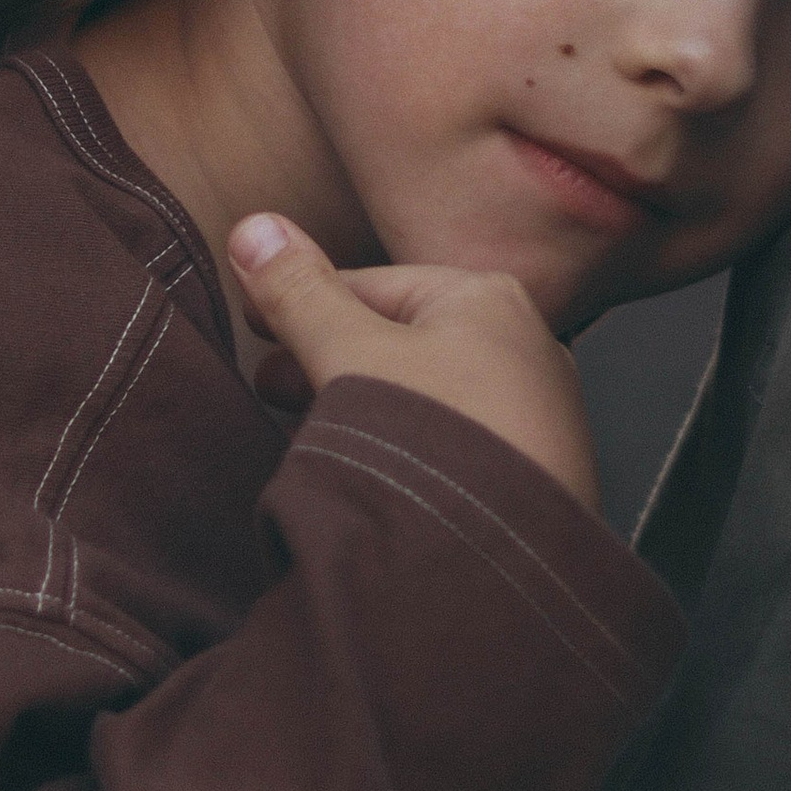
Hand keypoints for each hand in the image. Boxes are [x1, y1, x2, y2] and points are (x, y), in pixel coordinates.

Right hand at [228, 212, 600, 508]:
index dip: (301, 304)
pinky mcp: (533, 473)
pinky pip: (451, 441)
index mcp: (486, 298)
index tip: (255, 325)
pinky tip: (370, 472)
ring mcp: (535, 414)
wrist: (504, 564)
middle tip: (269, 385)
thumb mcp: (349, 355)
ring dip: (361, 406)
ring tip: (307, 432)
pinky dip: (403, 445)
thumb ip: (299, 294)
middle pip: (398, 338)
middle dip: (326, 359)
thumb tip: (255, 225)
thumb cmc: (440, 444)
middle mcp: (525, 346)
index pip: (369, 284)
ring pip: (424, 394)